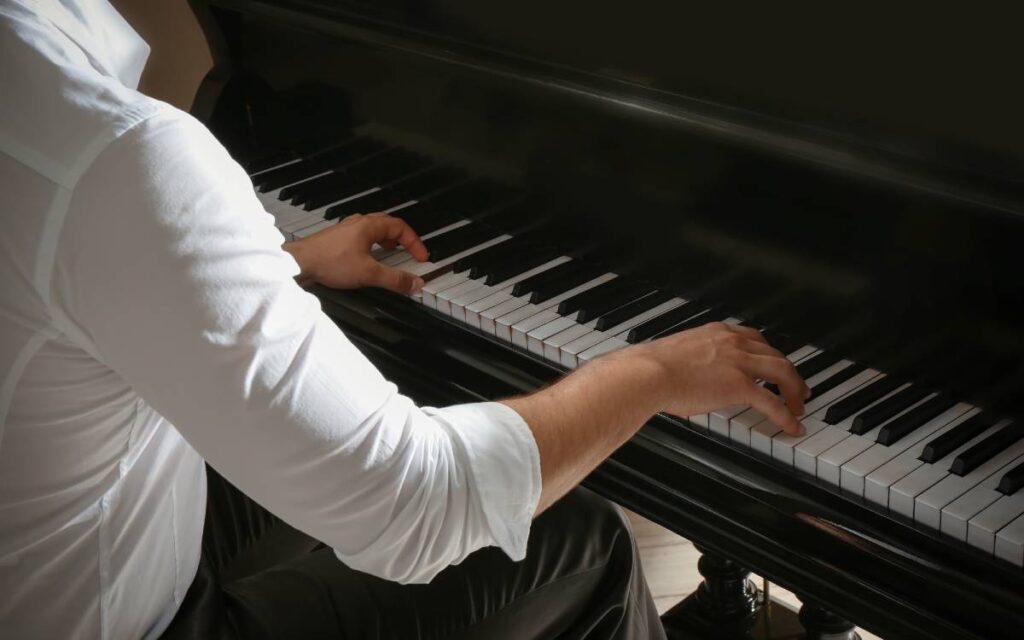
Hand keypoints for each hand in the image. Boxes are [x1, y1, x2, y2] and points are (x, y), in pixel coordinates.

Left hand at [283, 213, 428, 293]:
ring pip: (373, 230)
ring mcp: (346, 230)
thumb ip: (395, 280)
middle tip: (409, 251)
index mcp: (369, 226)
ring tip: (391, 252)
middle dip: (402, 238)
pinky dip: (371, 245)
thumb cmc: (329, 261)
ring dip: (386, 240)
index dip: (414, 242)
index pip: (400, 227)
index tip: (421, 256)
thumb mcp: (369, 273)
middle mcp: (358, 223)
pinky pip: (361, 237)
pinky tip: (367, 258)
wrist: (300, 263)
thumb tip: (415, 283)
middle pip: (387, 224)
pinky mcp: (337, 239)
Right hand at [631, 322, 810, 434]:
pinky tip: (793, 427)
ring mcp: (739, 363)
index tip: (772, 361)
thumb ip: (691, 360)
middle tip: (798, 386)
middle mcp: (734, 342)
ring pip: (783, 372)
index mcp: (718, 333)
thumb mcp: (677, 354)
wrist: (649, 373)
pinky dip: (787, 416)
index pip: (754, 338)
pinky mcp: (740, 386)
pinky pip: (773, 402)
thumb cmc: (651, 368)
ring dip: (795, 390)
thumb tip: (686, 373)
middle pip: (776, 353)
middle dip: (790, 371)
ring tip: (799, 406)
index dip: (768, 352)